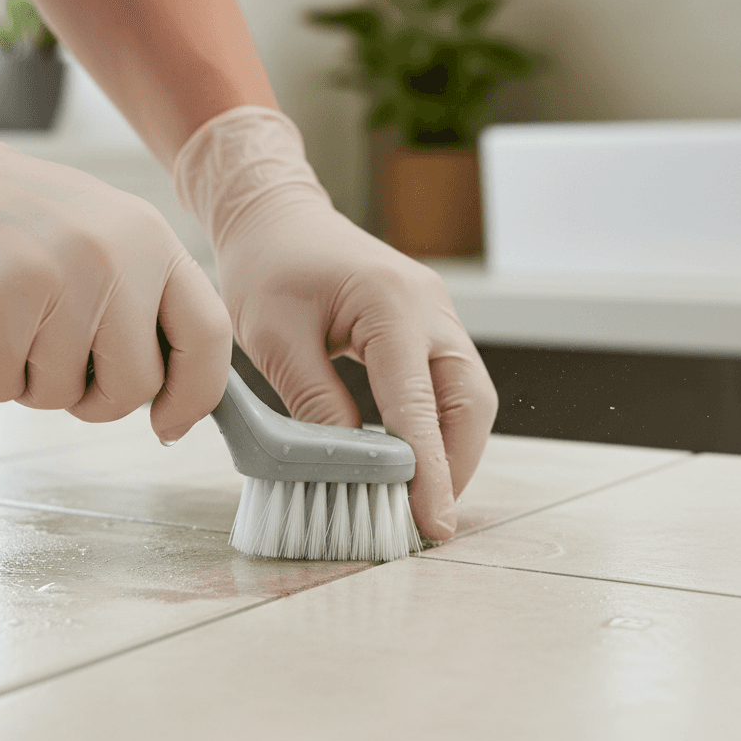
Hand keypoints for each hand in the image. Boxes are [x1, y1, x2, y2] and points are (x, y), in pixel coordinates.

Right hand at [0, 56, 230, 440]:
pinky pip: (0, 389)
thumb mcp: (108, 236)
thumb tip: (174, 395)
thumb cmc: (16, 217)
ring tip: (8, 321)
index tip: (170, 423)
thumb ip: (147, 304)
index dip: (195, 395)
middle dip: (95, 400)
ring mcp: (52, 279)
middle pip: (135, 385)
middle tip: (58, 367)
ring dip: (28, 379)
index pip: (208, 335)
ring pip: (60, 395)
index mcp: (152, 240)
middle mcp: (112, 256)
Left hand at [216, 196, 496, 539]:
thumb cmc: (268, 267)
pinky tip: (412, 454)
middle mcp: (429, 307)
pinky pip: (448, 381)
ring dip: (451, 447)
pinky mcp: (428, 322)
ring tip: (419, 495)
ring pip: (469, 394)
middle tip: (427, 517)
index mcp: (391, 305)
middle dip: (456, 465)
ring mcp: (436, 313)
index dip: (428, 471)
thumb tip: (350, 465)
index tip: (431, 523)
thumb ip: (316, 403)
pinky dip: (438, 424)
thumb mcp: (275, 338)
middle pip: (471, 401)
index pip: (419, 404)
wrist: (277, 217)